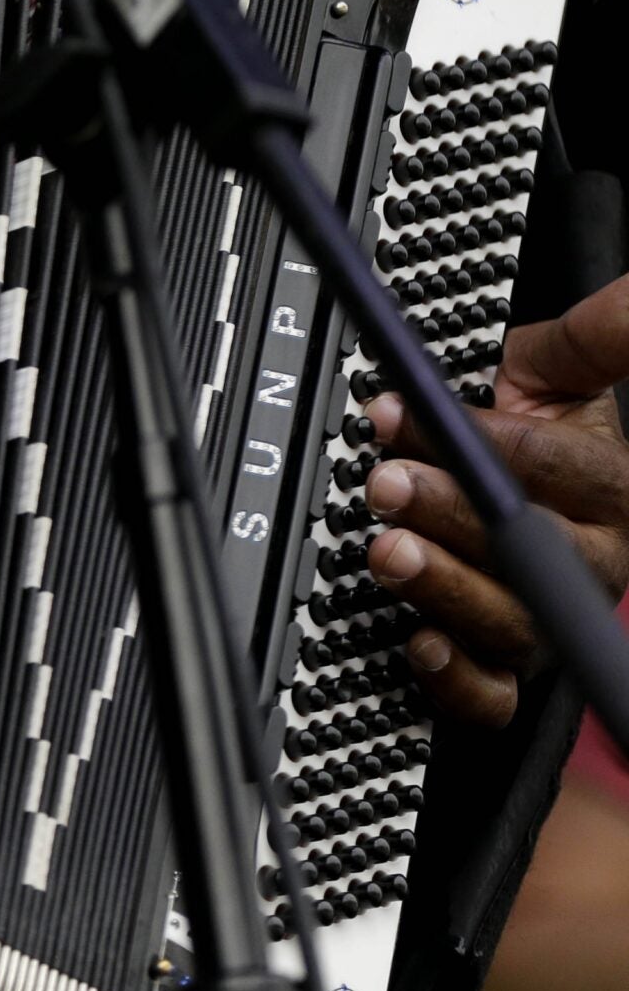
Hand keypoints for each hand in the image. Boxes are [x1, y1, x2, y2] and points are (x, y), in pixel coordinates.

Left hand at [363, 273, 628, 725]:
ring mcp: (554, 621)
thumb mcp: (556, 374)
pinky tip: (420, 643)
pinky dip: (459, 678)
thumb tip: (623, 294)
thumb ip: (586, 341)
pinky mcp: (516, 670)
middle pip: (537, 553)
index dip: (482, 440)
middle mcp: (593, 562)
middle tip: (385, 482)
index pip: (560, 468)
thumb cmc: (540, 438)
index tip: (402, 412)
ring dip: (444, 586)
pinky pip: (497, 696)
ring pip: (513, 622)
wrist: (525, 504)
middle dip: (453, 513)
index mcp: (613, 490)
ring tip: (386, 551)